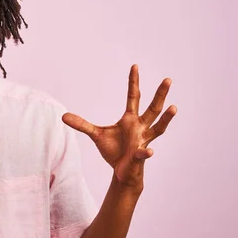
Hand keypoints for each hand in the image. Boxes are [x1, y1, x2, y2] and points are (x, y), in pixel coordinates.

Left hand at [62, 65, 176, 191]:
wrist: (121, 171)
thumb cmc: (113, 150)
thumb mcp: (96, 134)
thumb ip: (82, 125)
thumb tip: (63, 116)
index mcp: (130, 119)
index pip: (133, 96)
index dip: (134, 82)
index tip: (135, 66)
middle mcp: (141, 127)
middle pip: (153, 108)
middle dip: (160, 94)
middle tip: (168, 79)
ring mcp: (143, 141)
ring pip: (158, 128)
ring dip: (166, 118)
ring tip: (173, 107)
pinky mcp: (140, 156)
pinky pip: (143, 153)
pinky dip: (145, 152)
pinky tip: (148, 152)